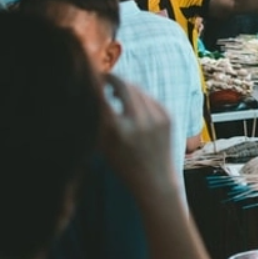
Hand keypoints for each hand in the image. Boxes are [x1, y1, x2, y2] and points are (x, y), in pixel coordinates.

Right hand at [100, 74, 176, 193]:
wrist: (155, 180)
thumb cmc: (123, 164)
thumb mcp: (103, 145)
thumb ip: (97, 119)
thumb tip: (91, 90)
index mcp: (118, 131)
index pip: (102, 97)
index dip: (95, 83)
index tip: (89, 79)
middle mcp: (138, 122)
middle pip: (123, 85)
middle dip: (112, 78)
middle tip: (103, 78)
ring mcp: (156, 118)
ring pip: (137, 89)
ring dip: (125, 87)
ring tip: (115, 93)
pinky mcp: (167, 117)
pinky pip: (149, 98)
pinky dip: (139, 98)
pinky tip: (132, 105)